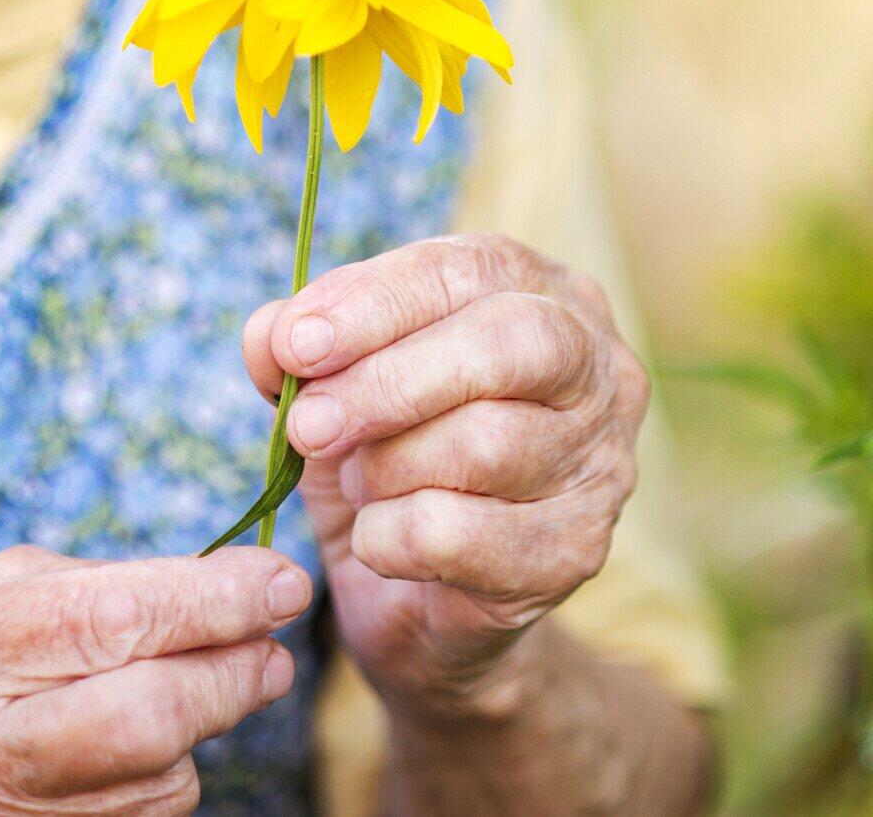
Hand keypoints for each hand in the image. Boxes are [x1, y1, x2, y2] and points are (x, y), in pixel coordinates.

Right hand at [0, 544, 310, 815]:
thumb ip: (94, 586)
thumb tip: (227, 584)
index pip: (112, 618)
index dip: (215, 599)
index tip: (281, 582)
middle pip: (146, 716)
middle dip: (233, 677)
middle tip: (272, 651)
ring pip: (154, 783)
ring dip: (198, 736)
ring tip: (186, 697)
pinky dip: (158, 785)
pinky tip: (135, 757)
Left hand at [242, 234, 648, 720]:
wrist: (423, 602)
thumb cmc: (391, 461)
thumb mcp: (336, 388)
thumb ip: (301, 346)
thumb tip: (272, 333)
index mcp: (543, 294)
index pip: (467, 270)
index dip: (374, 302)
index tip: (295, 344)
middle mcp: (597, 368)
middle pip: (506, 345)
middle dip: (390, 382)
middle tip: (309, 425)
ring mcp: (600, 463)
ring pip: (486, 444)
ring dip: (388, 468)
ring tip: (359, 483)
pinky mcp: (576, 552)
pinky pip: (461, 534)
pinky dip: (390, 538)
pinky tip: (378, 540)